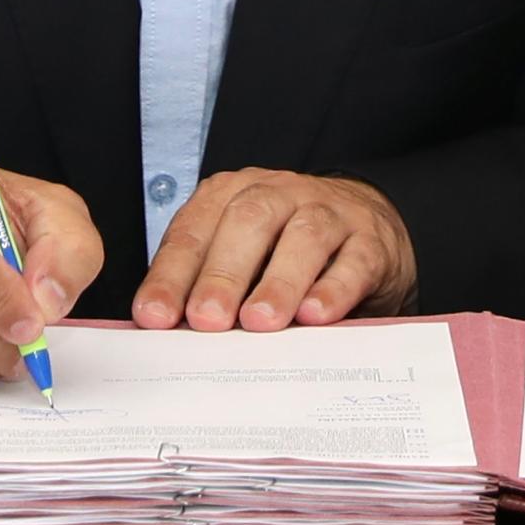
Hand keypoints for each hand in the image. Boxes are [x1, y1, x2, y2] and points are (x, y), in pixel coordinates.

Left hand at [133, 168, 415, 329]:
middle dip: (222, 274)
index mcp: (233, 195)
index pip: (195, 230)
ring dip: (279, 282)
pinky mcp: (370, 241)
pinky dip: (334, 289)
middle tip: (206, 319)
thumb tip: (164, 330)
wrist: (365, 225)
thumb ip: (202, 283)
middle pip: (248, 222)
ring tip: (260, 321)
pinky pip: (354, 261)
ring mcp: (330, 213)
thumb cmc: (284, 247)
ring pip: (304, 237)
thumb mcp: (239, 254)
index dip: (172, 274)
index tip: (154, 316)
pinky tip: (315, 316)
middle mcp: (280, 194)